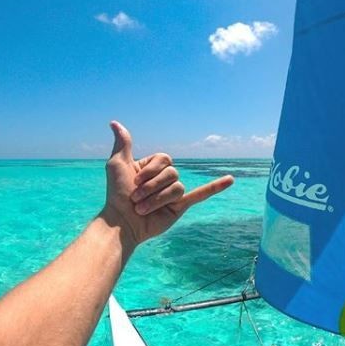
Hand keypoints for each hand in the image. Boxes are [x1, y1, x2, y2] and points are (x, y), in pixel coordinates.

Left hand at [101, 121, 233, 248]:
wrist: (122, 222)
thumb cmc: (117, 195)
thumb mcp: (118, 164)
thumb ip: (123, 144)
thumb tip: (114, 123)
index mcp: (153, 168)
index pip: (164, 159)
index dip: (150, 170)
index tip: (134, 181)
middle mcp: (164, 179)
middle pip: (172, 173)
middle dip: (151, 187)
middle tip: (136, 198)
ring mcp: (173, 193)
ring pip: (177, 187)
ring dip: (158, 198)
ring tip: (143, 209)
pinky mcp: (180, 207)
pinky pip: (201, 194)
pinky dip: (216, 187)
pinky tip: (230, 180)